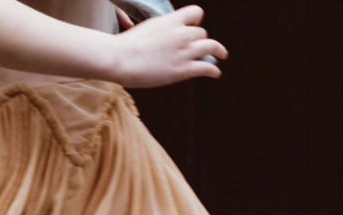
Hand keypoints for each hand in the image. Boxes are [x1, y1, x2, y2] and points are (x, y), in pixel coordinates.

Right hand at [110, 5, 227, 87]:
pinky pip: (207, 67)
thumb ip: (160, 30)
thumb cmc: (126, 47)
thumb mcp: (146, 28)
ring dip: (218, 51)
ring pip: (210, 46)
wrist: (120, 59)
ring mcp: (184, 51)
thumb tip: (160, 36)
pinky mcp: (183, 70)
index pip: (196, 13)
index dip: (196, 21)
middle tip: (199, 49)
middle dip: (200, 40)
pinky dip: (214, 70)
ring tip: (221, 56)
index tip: (194, 27)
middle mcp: (182, 33)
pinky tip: (216, 73)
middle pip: (201, 33)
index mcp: (172, 20)